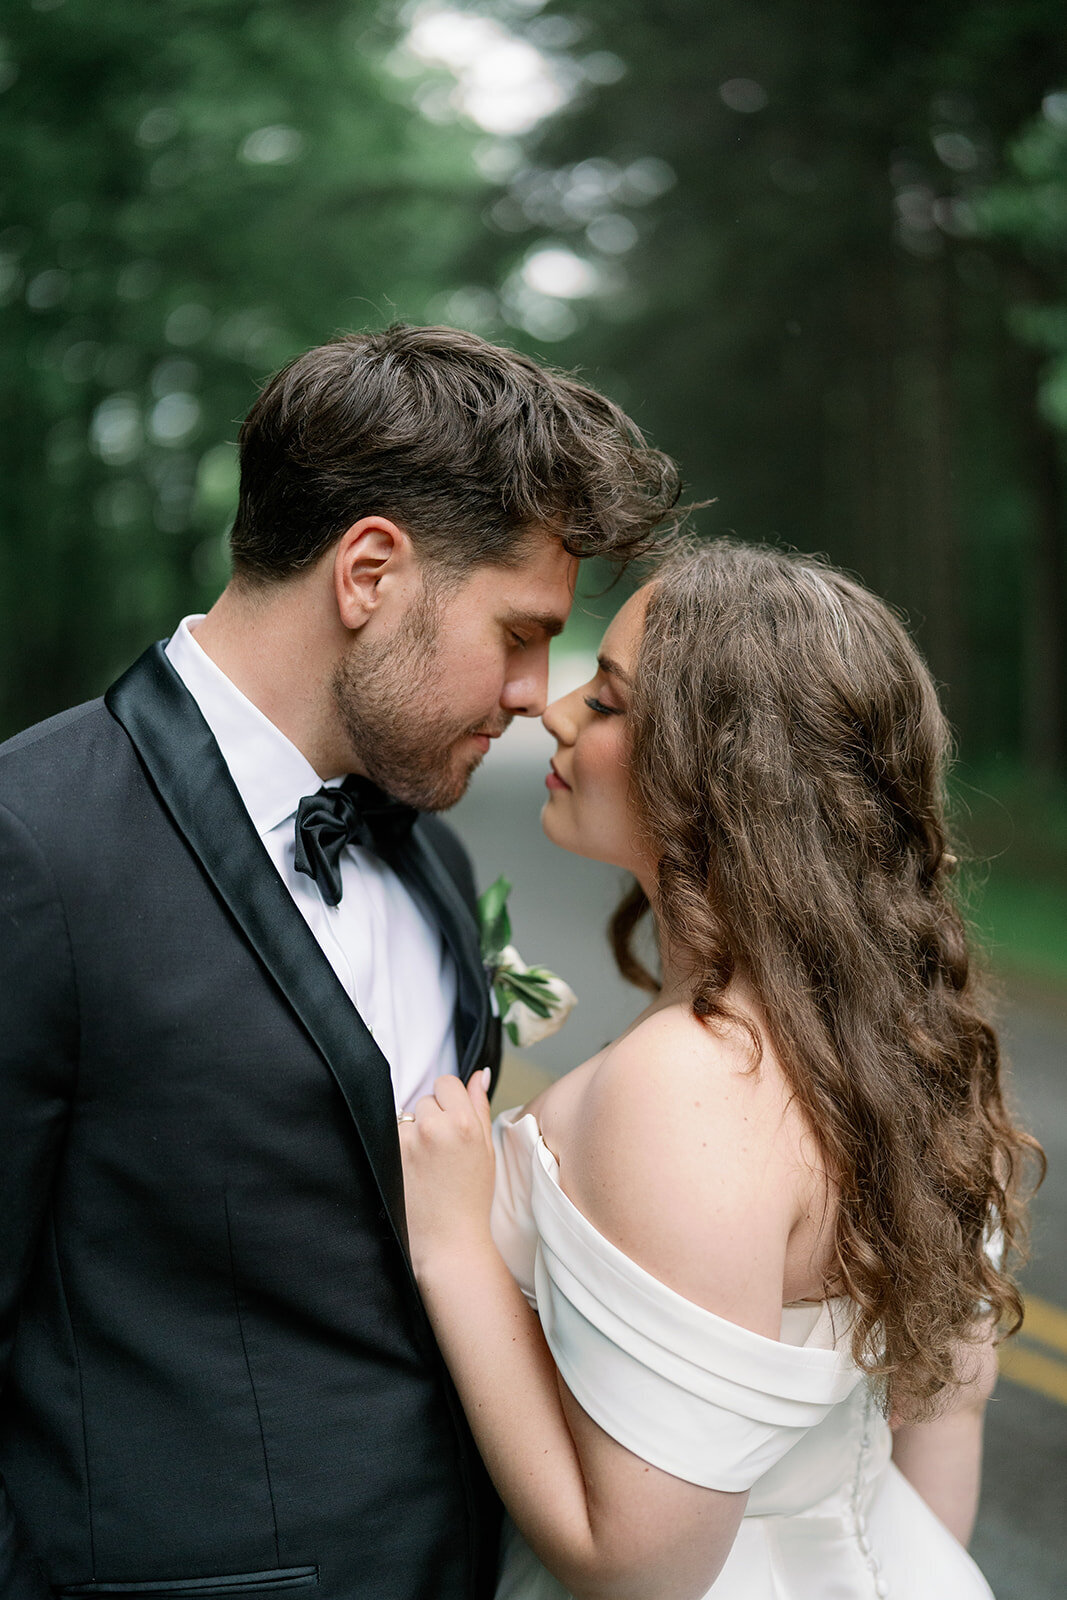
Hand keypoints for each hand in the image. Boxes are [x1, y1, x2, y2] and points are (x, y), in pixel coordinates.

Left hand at [398, 1070, 495, 1280]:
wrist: (448, 1240)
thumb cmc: (471, 1197)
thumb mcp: (486, 1149)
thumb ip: (479, 1106)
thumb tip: (480, 1073)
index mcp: (464, 1123)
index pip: (446, 1082)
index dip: (449, 1101)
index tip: (451, 1122)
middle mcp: (434, 1127)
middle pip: (426, 1100)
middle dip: (432, 1118)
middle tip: (441, 1151)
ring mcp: (408, 1141)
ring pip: (407, 1117)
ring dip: (412, 1132)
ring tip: (425, 1164)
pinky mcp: (388, 1155)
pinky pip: (391, 1135)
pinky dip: (398, 1148)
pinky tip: (410, 1171)